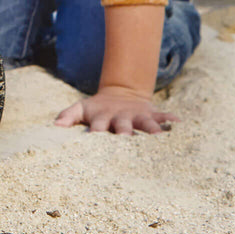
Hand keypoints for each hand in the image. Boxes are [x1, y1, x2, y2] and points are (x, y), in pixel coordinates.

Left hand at [55, 86, 179, 134]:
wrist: (120, 93)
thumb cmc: (97, 109)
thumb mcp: (81, 108)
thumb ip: (68, 116)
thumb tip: (55, 125)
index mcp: (102, 118)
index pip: (98, 128)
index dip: (97, 134)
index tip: (95, 141)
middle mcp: (120, 117)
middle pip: (123, 126)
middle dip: (125, 133)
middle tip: (127, 140)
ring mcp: (137, 115)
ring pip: (144, 122)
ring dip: (151, 128)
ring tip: (158, 135)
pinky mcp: (151, 113)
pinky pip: (162, 116)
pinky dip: (170, 119)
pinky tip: (179, 123)